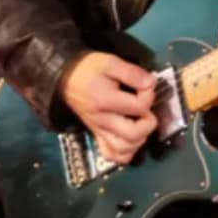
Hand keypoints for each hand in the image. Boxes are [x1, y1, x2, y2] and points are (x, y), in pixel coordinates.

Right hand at [60, 51, 156, 165]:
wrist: (66, 77)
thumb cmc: (90, 69)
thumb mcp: (110, 62)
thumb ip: (132, 73)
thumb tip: (151, 84)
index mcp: (106, 100)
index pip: (139, 107)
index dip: (149, 95)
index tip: (145, 86)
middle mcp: (103, 120)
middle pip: (133, 135)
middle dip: (148, 123)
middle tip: (145, 111)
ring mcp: (99, 130)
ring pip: (124, 150)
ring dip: (139, 139)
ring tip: (139, 124)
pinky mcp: (97, 135)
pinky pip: (112, 155)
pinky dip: (125, 152)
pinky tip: (130, 139)